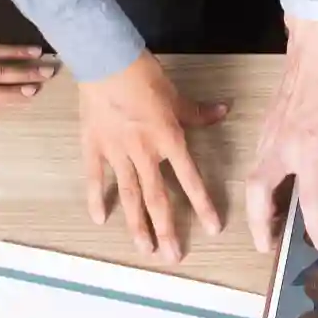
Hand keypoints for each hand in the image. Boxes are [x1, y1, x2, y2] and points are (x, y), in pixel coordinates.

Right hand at [77, 51, 227, 263]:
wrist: (106, 61)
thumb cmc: (144, 75)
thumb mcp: (176, 95)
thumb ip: (198, 112)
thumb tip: (224, 111)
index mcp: (168, 139)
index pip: (190, 178)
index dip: (202, 204)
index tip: (211, 229)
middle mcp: (145, 152)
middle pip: (158, 197)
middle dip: (167, 228)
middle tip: (172, 256)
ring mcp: (117, 152)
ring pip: (130, 195)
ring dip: (137, 224)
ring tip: (144, 248)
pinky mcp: (94, 147)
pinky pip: (96, 177)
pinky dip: (97, 198)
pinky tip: (99, 219)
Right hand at [245, 16, 317, 252]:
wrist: (317, 45)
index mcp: (309, 148)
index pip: (309, 199)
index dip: (314, 226)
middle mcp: (282, 145)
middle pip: (258, 193)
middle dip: (258, 224)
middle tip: (268, 245)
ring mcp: (270, 135)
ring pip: (254, 178)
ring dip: (258, 205)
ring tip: (271, 224)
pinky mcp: (267, 126)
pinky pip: (259, 162)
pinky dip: (262, 184)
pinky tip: (277, 189)